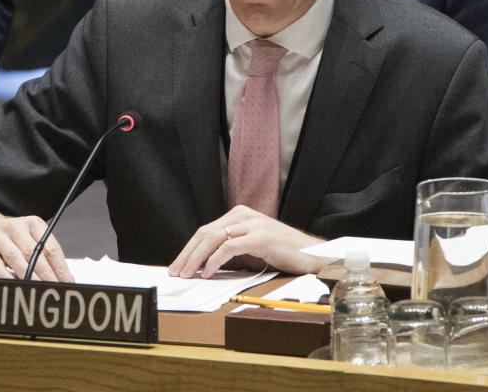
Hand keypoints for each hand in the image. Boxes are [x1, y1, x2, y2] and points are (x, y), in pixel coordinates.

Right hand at [0, 213, 73, 281]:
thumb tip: (63, 276)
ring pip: (17, 259)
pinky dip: (7, 278)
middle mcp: (16, 227)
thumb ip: (43, 255)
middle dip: (47, 274)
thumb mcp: (27, 239)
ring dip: (29, 276)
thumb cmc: (8, 238)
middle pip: (35, 253)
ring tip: (38, 289)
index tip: (67, 281)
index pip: (51, 247)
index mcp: (32, 224)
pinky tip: (15, 286)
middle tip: (55, 288)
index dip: (60, 266)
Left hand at [168, 205, 328, 277]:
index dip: (189, 249)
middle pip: (205, 233)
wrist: (312, 254)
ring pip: (213, 239)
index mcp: (239, 214)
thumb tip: (203, 264)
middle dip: (187, 254)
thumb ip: (230, 248)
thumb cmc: (282, 253)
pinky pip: (228, 248)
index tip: (178, 265)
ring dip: (196, 259)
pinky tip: (207, 273)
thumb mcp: (251, 246)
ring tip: (187, 274)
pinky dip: (214, 261)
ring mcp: (251, 224)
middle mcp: (243, 214)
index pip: (206, 230)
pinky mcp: (259, 237)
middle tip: (176, 272)